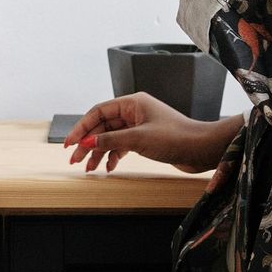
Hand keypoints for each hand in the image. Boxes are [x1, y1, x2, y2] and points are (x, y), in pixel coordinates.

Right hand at [65, 94, 240, 174]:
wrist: (202, 149)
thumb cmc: (176, 138)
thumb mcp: (139, 139)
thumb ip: (110, 140)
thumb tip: (87, 142)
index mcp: (132, 103)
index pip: (98, 112)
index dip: (81, 127)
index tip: (69, 143)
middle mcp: (134, 112)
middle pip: (102, 126)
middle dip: (88, 143)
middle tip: (75, 160)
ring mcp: (139, 126)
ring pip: (111, 138)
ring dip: (99, 153)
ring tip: (89, 168)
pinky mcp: (145, 139)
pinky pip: (122, 146)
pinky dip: (113, 156)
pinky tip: (108, 168)